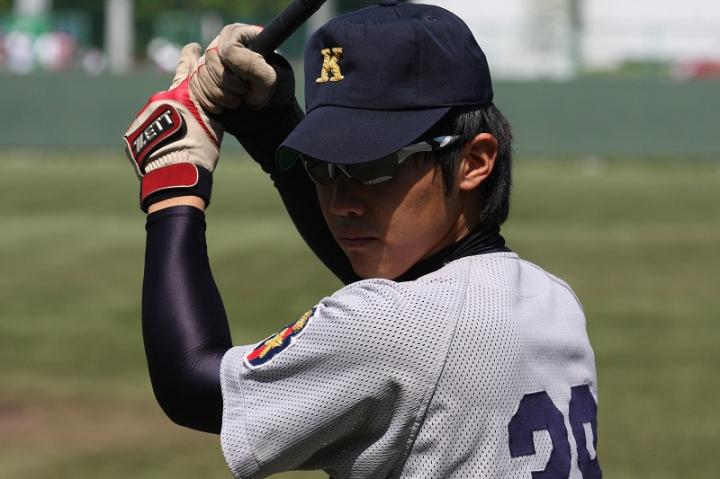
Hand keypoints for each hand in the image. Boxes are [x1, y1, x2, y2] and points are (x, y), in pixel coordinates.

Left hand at [123, 43, 221, 211]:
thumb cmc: (198, 152)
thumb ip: (207, 109)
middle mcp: (158, 100)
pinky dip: (154, 141)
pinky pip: (145, 133)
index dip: (189, 57)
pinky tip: (163, 154)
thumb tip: (207, 103)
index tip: (191, 47)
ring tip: (176, 149)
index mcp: (181, 95)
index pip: (186, 69)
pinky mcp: (131, 134)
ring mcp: (142, 116)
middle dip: (180, 111)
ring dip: (166, 129)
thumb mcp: (212, 127)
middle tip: (189, 127)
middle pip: (171, 100)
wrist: (173, 174)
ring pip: (157, 118)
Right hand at [191, 23, 277, 112]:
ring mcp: (207, 58)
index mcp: (239, 34)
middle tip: (242, 92)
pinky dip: (208, 100)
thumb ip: (251, 62)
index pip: (227, 48)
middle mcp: (220, 42)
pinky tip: (222, 105)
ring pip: (200, 73)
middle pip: (209, 59)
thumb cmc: (267, 89)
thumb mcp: (266, 77)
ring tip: (235, 101)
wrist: (261, 105)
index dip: (234, 67)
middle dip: (226, 82)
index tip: (246, 80)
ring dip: (218, 94)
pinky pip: (194, 84)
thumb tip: (227, 50)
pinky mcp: (199, 73)